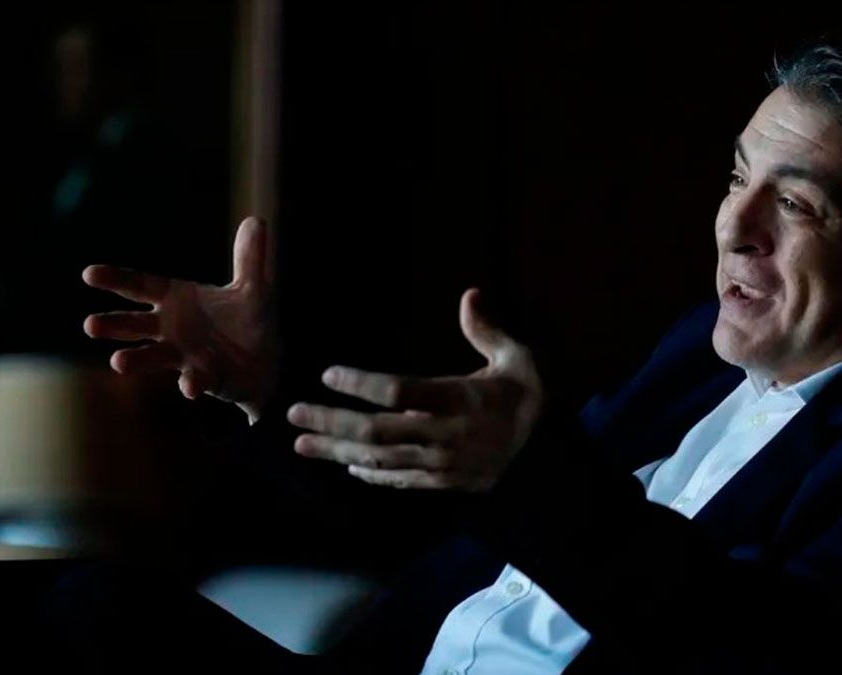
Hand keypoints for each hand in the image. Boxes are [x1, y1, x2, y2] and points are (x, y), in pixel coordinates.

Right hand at [82, 217, 277, 420]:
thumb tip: (257, 220)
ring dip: (135, 359)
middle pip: (134, 323)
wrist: (267, 362)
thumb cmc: (248, 320)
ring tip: (117, 361)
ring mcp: (183, 355)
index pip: (140, 286)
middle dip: (113, 324)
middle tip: (91, 325)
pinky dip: (191, 383)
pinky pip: (195, 380)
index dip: (115, 279)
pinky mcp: (205, 378)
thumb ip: (250, 258)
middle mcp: (171, 328)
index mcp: (176, 299)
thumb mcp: (253, 288)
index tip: (89, 273)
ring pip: (153, 356)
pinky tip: (189, 386)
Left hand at [286, 288, 542, 491]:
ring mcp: (442, 464)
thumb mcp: (518, 357)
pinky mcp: (444, 482)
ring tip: (302, 443)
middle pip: (378, 432)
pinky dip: (370, 474)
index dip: (362, 385)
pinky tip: (346, 464)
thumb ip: (487, 330)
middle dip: (331, 423)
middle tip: (293, 413)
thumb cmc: (526, 393)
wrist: (548, 451)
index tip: (327, 374)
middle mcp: (445, 435)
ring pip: (381, 461)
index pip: (401, 392)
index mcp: (459, 399)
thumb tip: (469, 293)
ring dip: (337, 452)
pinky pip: (399, 481)